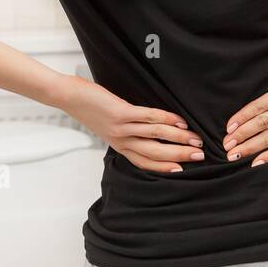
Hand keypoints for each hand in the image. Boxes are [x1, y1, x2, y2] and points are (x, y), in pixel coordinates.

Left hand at [53, 74, 202, 173]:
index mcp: (119, 145)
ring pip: (155, 137)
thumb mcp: (108, 126)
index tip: (183, 170)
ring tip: (195, 140)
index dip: (165, 167)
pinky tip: (180, 121)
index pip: (145, 162)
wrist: (68, 96)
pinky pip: (148, 117)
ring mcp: (121, 127)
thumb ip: (126, 131)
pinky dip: (167, 119)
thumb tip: (150, 130)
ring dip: (178, 139)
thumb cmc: (90, 108)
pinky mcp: (121, 112)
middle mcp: (121, 140)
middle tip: (199, 156)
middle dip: (179, 156)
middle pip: (155, 153)